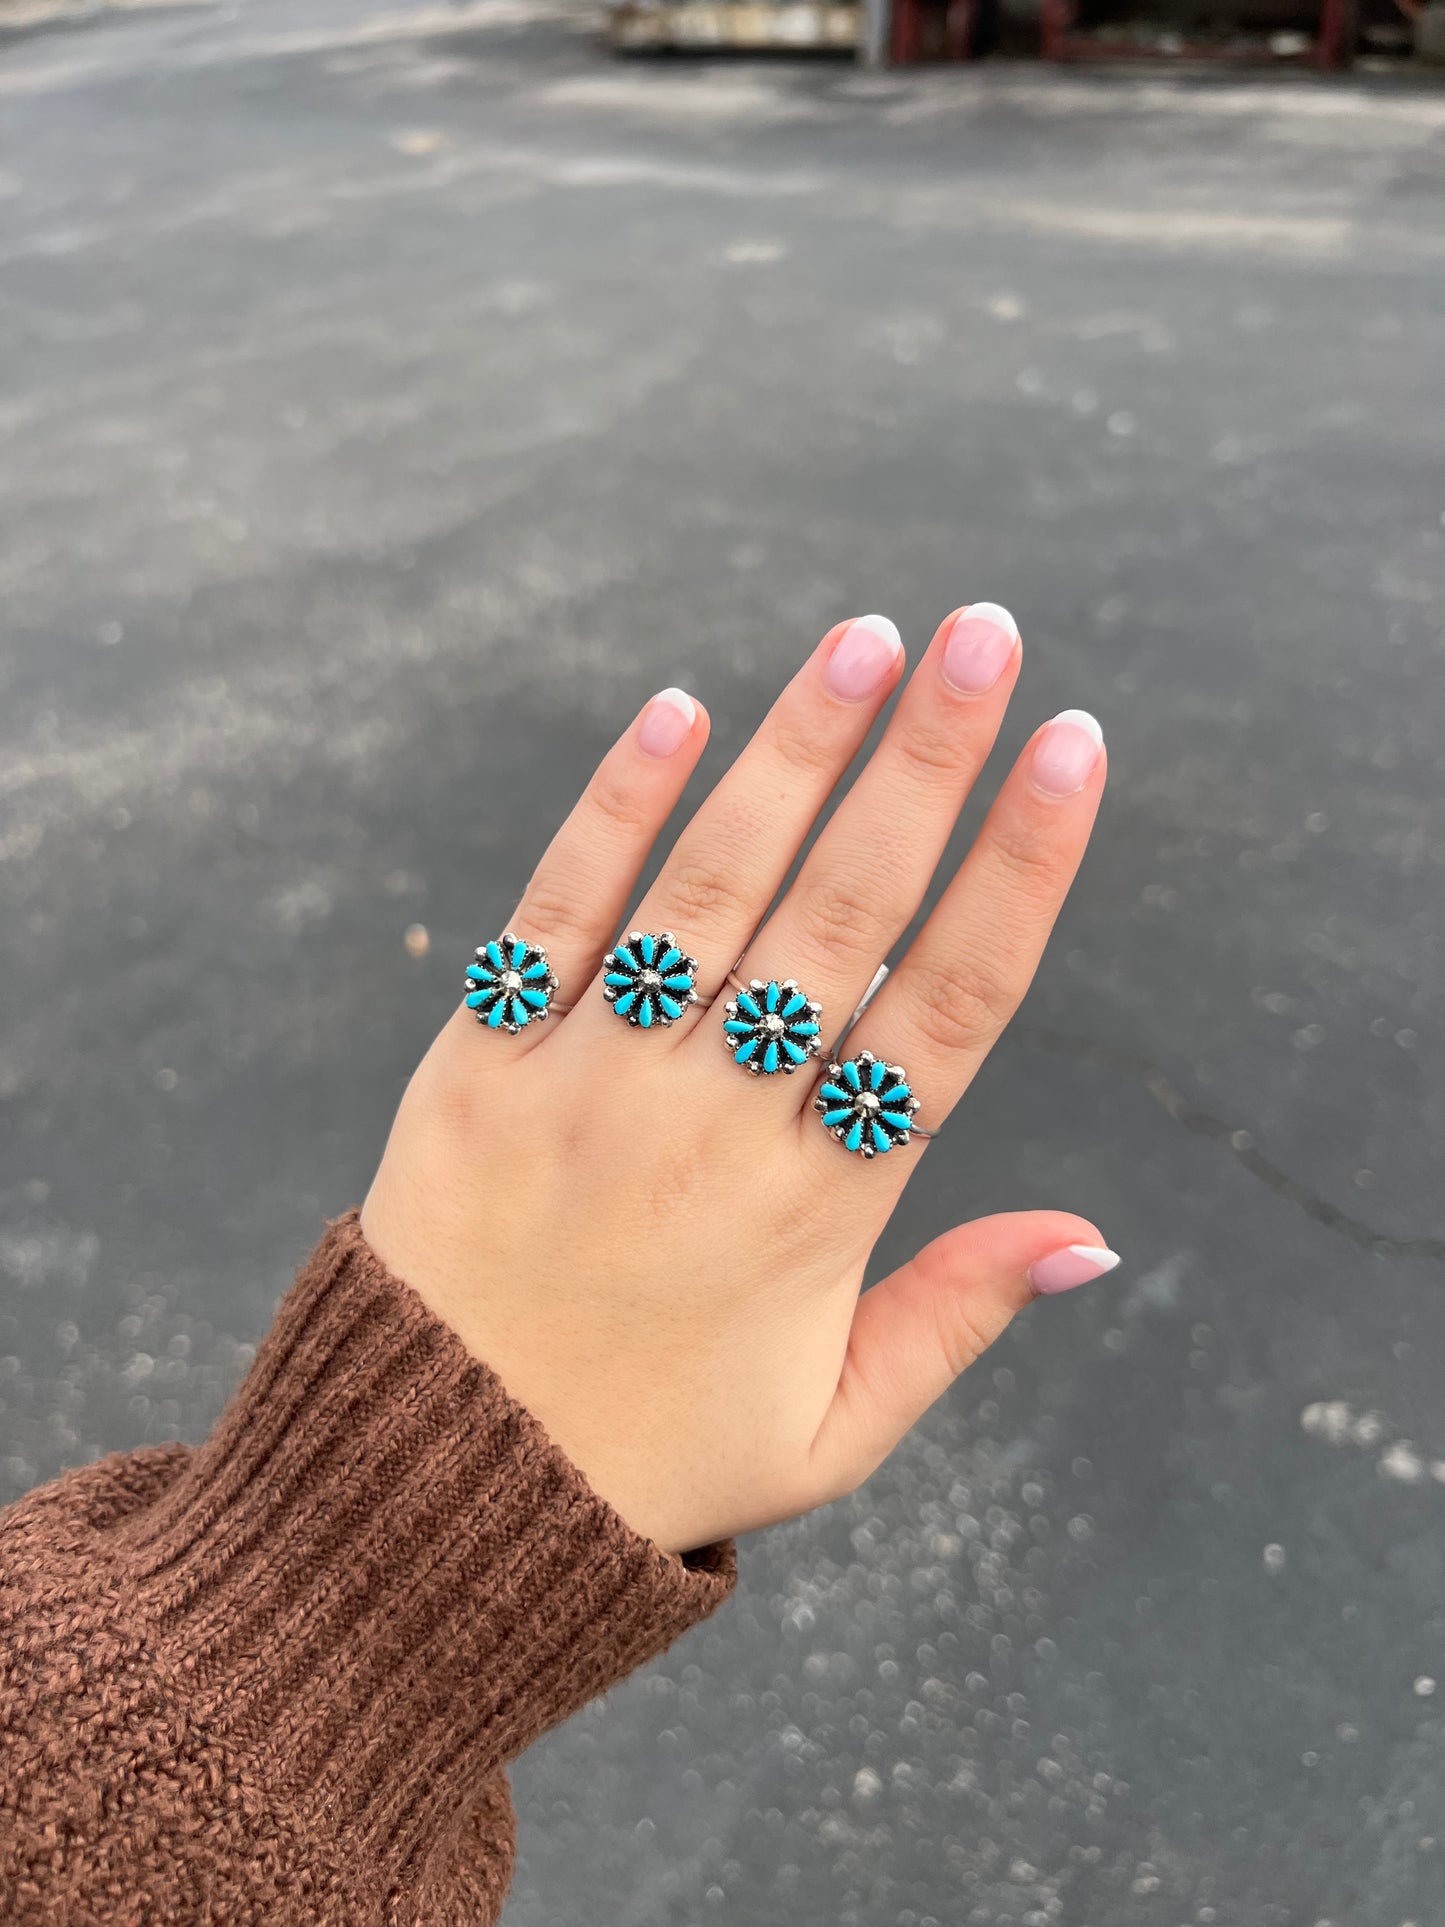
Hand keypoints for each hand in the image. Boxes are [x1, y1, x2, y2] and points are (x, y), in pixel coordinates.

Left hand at [361, 605, 1112, 1554]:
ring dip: (794, 753)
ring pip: (711, 889)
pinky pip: (556, 917)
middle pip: (848, 914)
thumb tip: (1096, 1236)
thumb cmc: (655, 1455)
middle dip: (928, 762)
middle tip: (984, 630)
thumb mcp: (835, 1429)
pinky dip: (614, 811)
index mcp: (823, 1208)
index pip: (952, 1007)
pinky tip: (677, 712)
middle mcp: (717, 1126)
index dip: (1020, 869)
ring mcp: (593, 1086)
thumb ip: (959, 1315)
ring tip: (864, 639)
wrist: (434, 1493)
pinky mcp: (480, 1066)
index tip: (1074, 748)